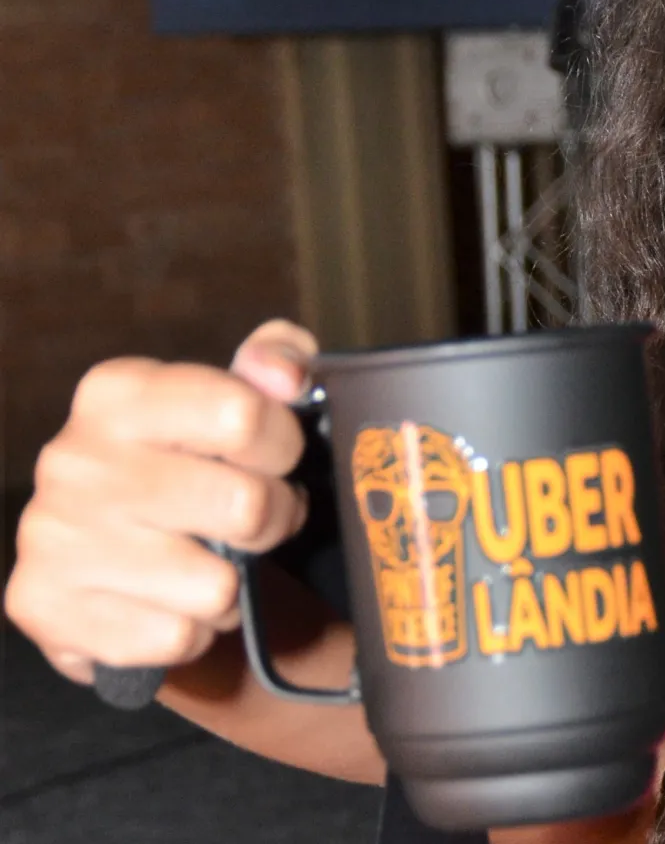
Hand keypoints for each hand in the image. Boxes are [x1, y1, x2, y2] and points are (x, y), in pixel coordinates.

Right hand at [5, 320, 317, 684]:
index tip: (272, 456)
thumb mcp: (231, 397)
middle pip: (245, 506)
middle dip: (271, 521)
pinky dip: (190, 632)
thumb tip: (285, 373)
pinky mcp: (44, 609)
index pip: (244, 414)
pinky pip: (176, 639)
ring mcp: (51, 537)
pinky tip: (167, 603)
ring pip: (217, 586)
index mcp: (116, 394)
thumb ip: (275, 360)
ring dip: (230, 586)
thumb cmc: (187, 468)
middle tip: (250, 520)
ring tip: (205, 563)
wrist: (104, 561)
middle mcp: (72, 459)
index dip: (282, 445)